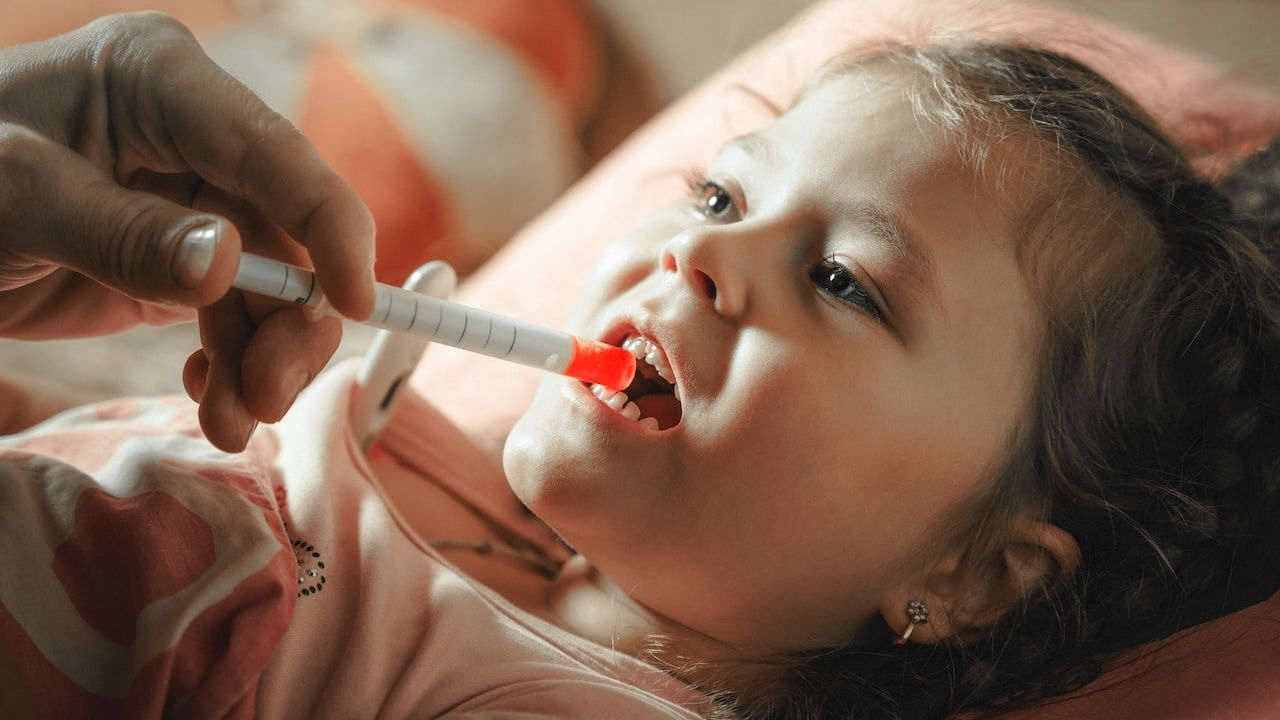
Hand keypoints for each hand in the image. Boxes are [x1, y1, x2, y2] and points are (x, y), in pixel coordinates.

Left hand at [0, 12, 374, 450]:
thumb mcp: (14, 203)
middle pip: (286, 233)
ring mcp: (189, 201)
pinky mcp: (178, 257)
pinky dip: (230, 365)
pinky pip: (232, 314)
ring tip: (230, 422)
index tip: (356, 304)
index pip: (274, 152)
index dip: (330, 227)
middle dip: (289, 321)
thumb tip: (225, 264)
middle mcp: (192, 137)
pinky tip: (205, 395)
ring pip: (269, 287)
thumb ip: (119, 232)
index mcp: (159, 83)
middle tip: (268, 395)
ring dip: (261, 361)